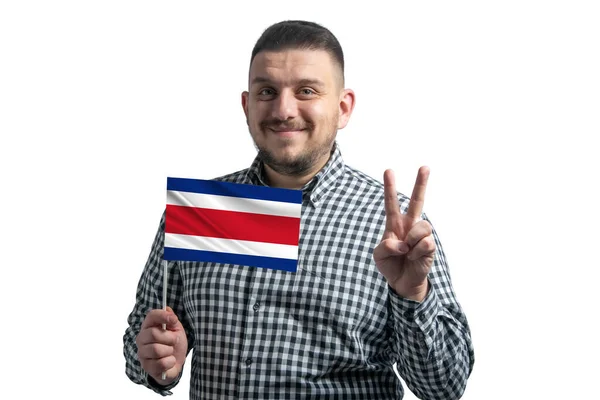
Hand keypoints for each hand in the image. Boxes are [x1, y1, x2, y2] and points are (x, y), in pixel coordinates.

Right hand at [135, 307, 187, 384]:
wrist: (176, 362)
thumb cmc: (174, 344)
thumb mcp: (176, 329)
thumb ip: (171, 319)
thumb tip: (167, 309)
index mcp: (148, 326)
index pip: (151, 316)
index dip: (163, 315)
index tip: (174, 319)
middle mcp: (142, 339)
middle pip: (154, 334)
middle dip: (170, 338)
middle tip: (174, 341)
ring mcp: (142, 354)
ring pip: (156, 350)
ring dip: (170, 350)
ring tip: (170, 351)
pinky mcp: (147, 367)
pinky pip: (160, 363)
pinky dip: (170, 362)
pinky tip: (169, 361)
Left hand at [373, 167, 435, 301]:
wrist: (402, 283)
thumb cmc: (390, 264)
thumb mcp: (379, 255)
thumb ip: (386, 246)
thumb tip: (403, 242)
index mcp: (395, 224)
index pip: (391, 203)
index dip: (389, 187)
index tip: (388, 171)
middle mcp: (409, 226)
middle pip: (417, 201)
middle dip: (421, 183)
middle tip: (425, 166)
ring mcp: (421, 235)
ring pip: (422, 226)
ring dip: (412, 240)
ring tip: (408, 251)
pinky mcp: (430, 247)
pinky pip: (425, 243)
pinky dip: (416, 253)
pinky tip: (414, 259)